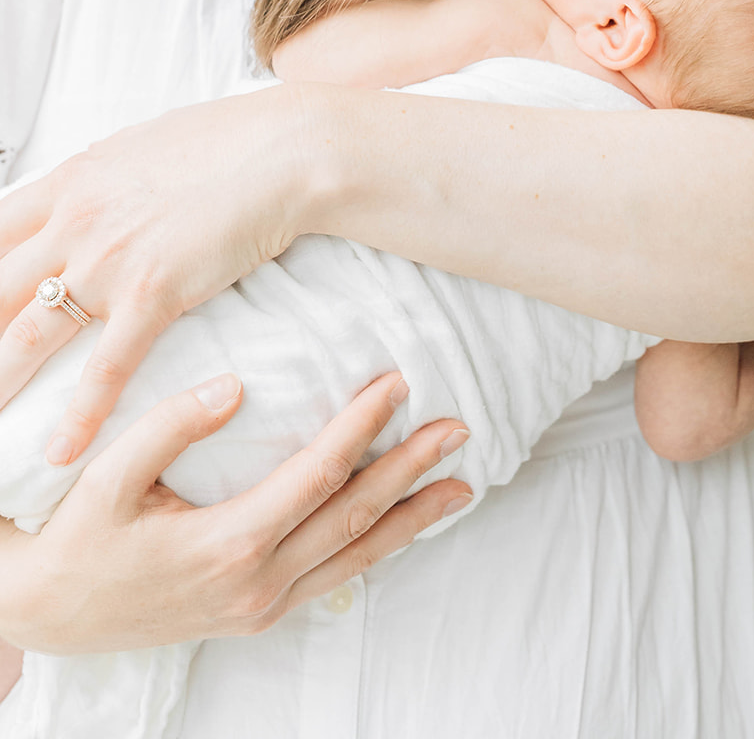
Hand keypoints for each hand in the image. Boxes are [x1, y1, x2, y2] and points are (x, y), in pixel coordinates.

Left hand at [0, 83, 321, 462]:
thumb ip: (100, 178)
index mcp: (71, 182)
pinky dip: (80, 417)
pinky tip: (60, 454)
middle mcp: (76, 221)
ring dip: (0, 386)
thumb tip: (86, 190)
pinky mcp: (154, 293)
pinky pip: (106, 367)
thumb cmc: (227, 142)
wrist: (285, 151)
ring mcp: (110, 260)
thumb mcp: (141, 148)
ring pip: (28, 336)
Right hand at [0, 371, 469, 653]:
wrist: (47, 613)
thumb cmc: (77, 537)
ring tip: (459, 486)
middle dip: (412, 471)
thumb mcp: (108, 476)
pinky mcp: (256, 614)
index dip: (362, 428)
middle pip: (354, 517)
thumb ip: (171, 426)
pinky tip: (401, 527)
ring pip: (355, 557)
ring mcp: (260, 606)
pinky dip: (375, 548)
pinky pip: (333, 577)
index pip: (318, 475)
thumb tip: (235, 388)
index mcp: (228, 543)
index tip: (398, 385)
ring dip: (410, 519)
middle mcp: (257, 583)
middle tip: (459, 431)